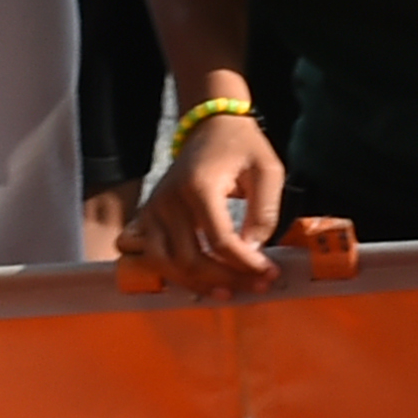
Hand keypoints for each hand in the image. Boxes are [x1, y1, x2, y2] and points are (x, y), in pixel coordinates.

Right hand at [128, 105, 283, 292]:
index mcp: (198, 187)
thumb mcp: (268, 170)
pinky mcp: (147, 217)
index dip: (246, 264)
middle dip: (226, 279)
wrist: (210, 126)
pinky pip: (154, 257)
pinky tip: (202, 281)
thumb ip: (264, 212)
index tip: (270, 273)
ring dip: (197, 284)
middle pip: (190, 259)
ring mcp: (153, 210)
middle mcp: (168, 201)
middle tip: (257, 286)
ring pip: (165, 264)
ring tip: (229, 292)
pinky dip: (176, 274)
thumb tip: (253, 251)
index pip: (220, 241)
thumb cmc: (242, 147)